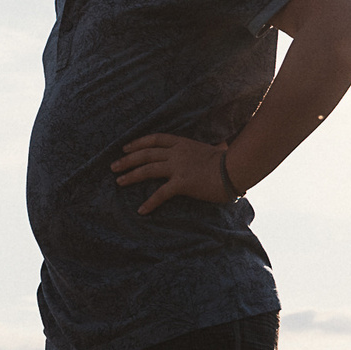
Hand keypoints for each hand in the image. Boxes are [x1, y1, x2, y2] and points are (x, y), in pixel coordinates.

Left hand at [113, 133, 236, 214]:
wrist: (237, 169)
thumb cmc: (231, 161)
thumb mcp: (218, 150)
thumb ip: (215, 148)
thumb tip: (223, 145)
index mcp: (183, 143)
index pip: (155, 139)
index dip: (138, 143)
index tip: (126, 147)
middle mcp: (177, 153)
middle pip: (146, 154)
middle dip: (128, 159)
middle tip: (113, 166)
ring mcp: (178, 167)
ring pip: (148, 169)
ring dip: (131, 175)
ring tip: (118, 181)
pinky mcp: (182, 183)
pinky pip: (161, 193)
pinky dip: (150, 202)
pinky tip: (141, 210)